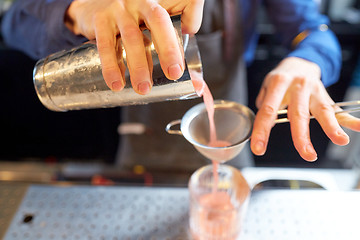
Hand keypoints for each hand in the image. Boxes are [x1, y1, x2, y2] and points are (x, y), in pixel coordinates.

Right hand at [65, 0, 203, 93]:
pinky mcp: (100, 19)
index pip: (183, 4)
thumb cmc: (132, 19)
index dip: (192, 19)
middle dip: (168, 49)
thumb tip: (197, 84)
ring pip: (132, 36)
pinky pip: (105, 45)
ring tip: (143, 89)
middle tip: (173, 74)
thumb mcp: (154, 24)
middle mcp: (141, 1)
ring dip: (139, 66)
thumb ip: (174, 44)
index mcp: (159, 2)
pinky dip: (111, 67)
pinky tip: (116, 84)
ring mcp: (120, 9)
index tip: (192, 47)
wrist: (92, 6)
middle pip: (158, 20)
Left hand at [250, 57, 359, 160]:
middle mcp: (298, 86)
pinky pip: (337, 108)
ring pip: (322, 110)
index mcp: (279, 83)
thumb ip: (264, 103)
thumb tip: (266, 123)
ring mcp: (314, 90)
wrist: (299, 63)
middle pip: (299, 114)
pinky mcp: (326, 95)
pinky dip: (349, 119)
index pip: (269, 110)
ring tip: (340, 140)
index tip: (259, 148)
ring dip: (332, 127)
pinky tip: (359, 126)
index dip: (263, 130)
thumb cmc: (280, 79)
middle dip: (302, 136)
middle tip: (306, 155)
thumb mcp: (266, 86)